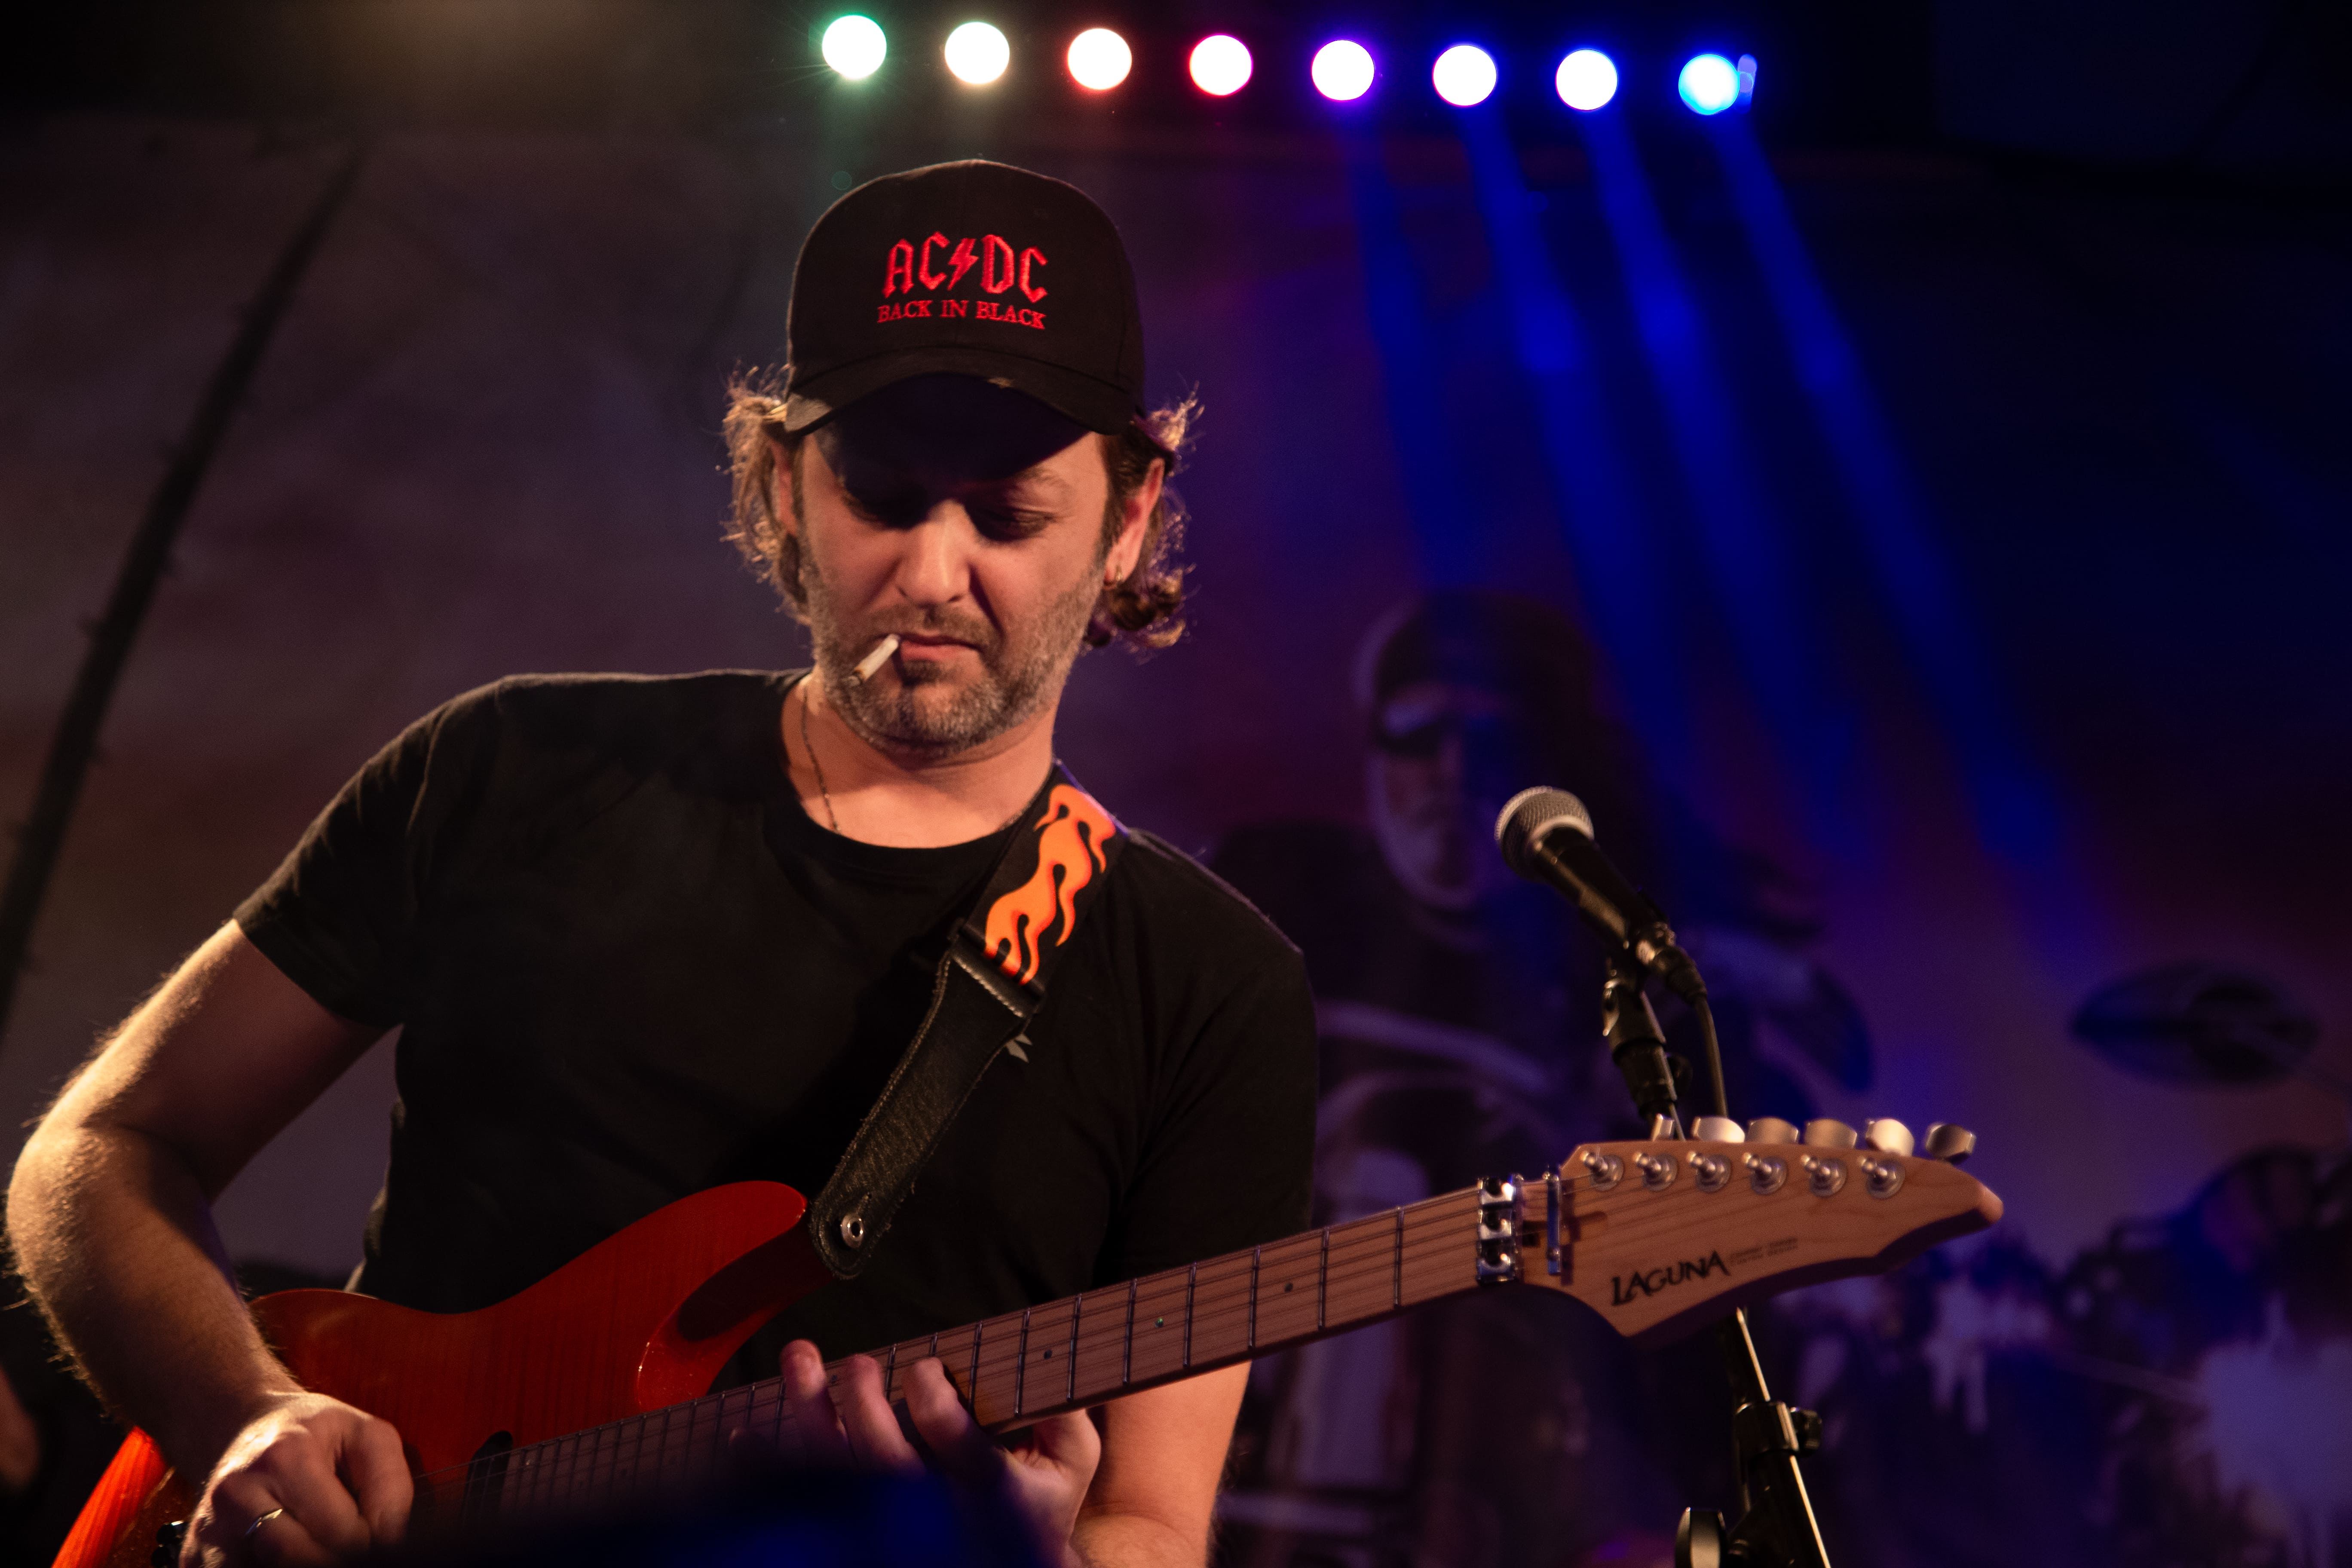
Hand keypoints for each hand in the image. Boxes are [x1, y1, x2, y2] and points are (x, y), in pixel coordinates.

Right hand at [182, 1392, 411, 1565]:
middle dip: (336, 1560)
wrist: (248, 1427)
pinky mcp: (195, 1556)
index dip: (369, 1545)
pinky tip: (285, 1552)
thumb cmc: (314, 1434)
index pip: (341, 1531)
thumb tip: (390, 1541)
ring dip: (300, 1564)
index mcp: (287, 1457)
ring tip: (320, 1544)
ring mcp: (211, 1529)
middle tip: (354, 1549)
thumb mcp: (367, 1437)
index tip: (379, 1541)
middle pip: (297, 1559)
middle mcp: (239, 1494)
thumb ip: (390, 1487)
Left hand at [774, 1341, 1100, 1566]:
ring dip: (810, 1413)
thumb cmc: (1035, 1500)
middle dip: (863, 1403)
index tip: (923, 1369)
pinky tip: (746, 1434)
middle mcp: (937, 1517)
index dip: (934, 1404)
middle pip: (884, 1463)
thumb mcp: (1071, 1460)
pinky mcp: (856, 1531)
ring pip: (837, 1476)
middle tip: (860, 1363)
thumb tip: (1037, 1359)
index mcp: (995, 1495)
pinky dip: (769, 1465)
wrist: (1007, 1562)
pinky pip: (805, 1500)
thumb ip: (1064, 1415)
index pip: (957, 1450)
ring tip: (799, 1358)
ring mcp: (893, 1528)